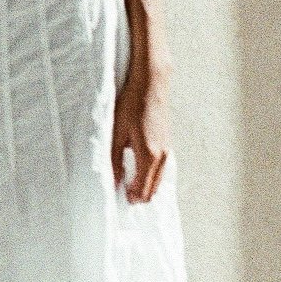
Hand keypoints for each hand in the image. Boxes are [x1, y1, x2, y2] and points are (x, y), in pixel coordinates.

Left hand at [112, 65, 170, 204]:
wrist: (151, 83)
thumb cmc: (131, 104)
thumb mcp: (116, 132)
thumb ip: (114, 160)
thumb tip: (113, 182)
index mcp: (149, 156)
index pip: (142, 191)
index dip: (129, 198)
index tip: (116, 196)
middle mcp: (162, 157)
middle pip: (152, 190)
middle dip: (137, 196)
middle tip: (119, 192)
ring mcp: (167, 151)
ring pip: (157, 181)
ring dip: (143, 186)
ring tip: (126, 182)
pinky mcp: (167, 144)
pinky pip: (160, 170)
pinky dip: (150, 176)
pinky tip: (137, 170)